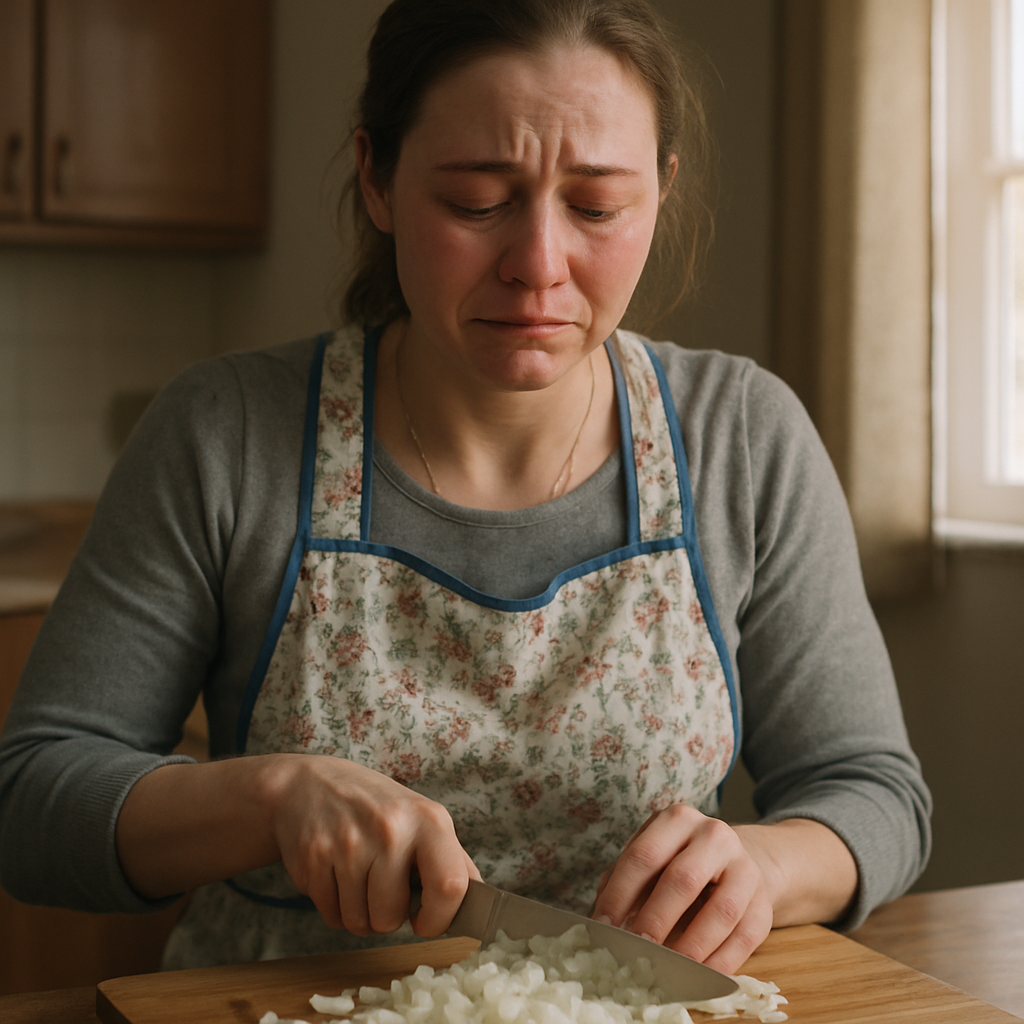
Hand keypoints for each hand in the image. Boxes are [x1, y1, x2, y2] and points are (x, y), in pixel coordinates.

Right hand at [265, 754, 480, 936]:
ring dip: (360, 914)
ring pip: (360, 922)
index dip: (440, 918)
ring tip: (358, 878)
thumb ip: (450, 858)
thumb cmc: (375, 807)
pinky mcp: (314, 859)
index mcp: (428, 818)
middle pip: (392, 917)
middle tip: (382, 886)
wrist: (309, 784)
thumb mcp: (421, 817)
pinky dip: (335, 908)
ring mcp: (348, 844)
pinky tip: (335, 875)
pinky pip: (331, 917)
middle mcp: (390, 829)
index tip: (427, 921)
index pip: (450, 886)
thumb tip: (479, 902)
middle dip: (388, 915)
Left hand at [591, 804, 775, 973]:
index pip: (644, 855)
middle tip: (634, 949)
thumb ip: (622, 880)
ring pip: (720, 911)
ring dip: (690, 947)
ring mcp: (744, 867)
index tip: (602, 924)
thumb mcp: (651, 857)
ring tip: (666, 969)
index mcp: (677, 819)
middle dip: (654, 920)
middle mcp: (714, 835)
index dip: (620, 892)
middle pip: (682, 880)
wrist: (735, 862)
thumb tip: (598, 918)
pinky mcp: (763, 902)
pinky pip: (744, 937)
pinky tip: (697, 977)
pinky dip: (719, 962)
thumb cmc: (677, 862)